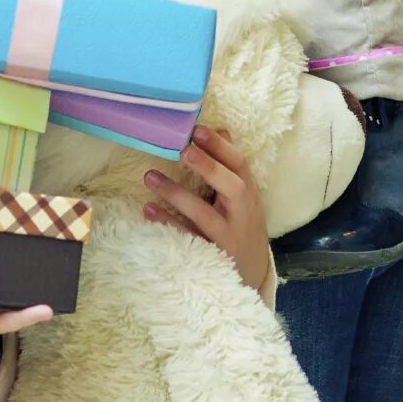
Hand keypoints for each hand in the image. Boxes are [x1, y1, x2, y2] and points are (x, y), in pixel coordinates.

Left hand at [144, 126, 273, 297]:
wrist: (252, 271)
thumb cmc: (243, 224)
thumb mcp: (245, 195)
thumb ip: (231, 166)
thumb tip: (220, 130)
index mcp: (249, 193)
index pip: (239, 165)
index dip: (220, 146)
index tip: (197, 130)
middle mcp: (241, 213)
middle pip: (232, 188)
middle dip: (208, 168)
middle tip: (183, 150)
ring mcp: (226, 236)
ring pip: (203, 214)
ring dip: (176, 194)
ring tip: (150, 176)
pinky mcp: (210, 255)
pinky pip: (186, 238)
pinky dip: (167, 223)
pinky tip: (149, 209)